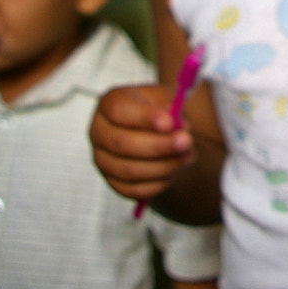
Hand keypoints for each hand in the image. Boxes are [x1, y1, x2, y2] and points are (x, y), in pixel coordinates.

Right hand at [89, 83, 194, 202]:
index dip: (144, 117)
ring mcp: (102, 159)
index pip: (118, 110)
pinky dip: (158, 183)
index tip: (169, 123)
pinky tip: (175, 171)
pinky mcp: (113, 182)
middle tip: (186, 142)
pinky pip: (134, 189)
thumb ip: (172, 110)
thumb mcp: (166, 99)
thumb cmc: (159, 110)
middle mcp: (99, 132)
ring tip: (187, 156)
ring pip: (129, 170)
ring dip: (163, 166)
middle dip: (159, 145)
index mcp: (109, 104)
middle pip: (122, 143)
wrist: (156, 130)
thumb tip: (180, 128)